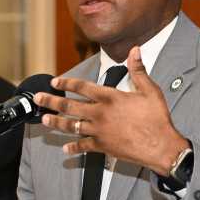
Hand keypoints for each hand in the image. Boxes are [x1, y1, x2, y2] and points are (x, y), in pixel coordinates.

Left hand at [34, 46, 189, 174]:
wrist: (161, 147)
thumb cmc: (157, 119)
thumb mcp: (150, 90)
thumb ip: (138, 70)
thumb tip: (135, 50)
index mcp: (110, 97)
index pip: (82, 87)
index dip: (66, 83)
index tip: (55, 81)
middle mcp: (100, 113)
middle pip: (69, 106)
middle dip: (51, 101)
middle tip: (37, 99)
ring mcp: (99, 131)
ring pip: (72, 126)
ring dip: (56, 122)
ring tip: (44, 119)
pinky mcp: (103, 147)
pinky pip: (83, 147)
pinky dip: (73, 148)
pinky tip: (65, 149)